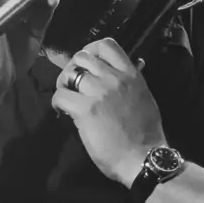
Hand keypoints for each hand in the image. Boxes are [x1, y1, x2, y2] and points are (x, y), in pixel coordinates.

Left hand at [52, 38, 166, 184]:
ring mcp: (98, 92)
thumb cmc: (146, 134)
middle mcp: (114, 78)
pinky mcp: (85, 109)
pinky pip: (60, 95)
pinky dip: (57, 102)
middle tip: (72, 84)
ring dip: (63, 84)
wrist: (142, 158)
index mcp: (131, 75)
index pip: (107, 45)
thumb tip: (126, 72)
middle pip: (82, 57)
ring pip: (69, 73)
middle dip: (74, 68)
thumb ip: (131, 84)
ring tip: (66, 97)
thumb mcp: (144, 99)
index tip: (86, 64)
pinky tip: (61, 111)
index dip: (91, 50)